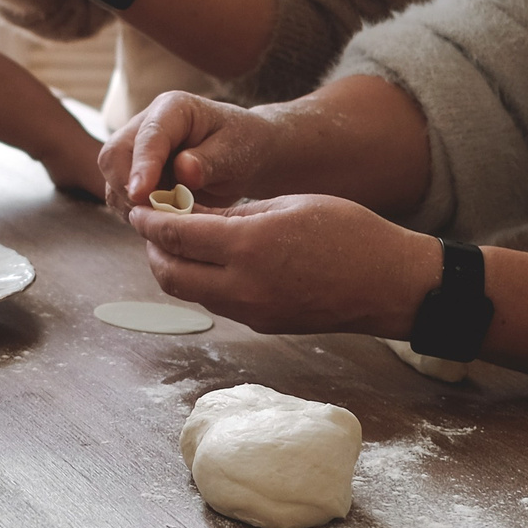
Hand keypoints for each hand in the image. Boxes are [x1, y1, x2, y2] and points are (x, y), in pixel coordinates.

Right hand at [100, 90, 281, 212]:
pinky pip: (120, 196)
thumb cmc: (245, 146)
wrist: (247, 155)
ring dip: (131, 204)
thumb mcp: (236, 151)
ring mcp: (137, 149)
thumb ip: (209, 161)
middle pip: (113, 155)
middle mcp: (146, 124)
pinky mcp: (136, 173)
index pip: (147, 137)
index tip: (140, 195)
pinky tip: (163, 220)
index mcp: (172, 108)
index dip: (142, 166)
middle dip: (126, 187)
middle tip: (155, 215)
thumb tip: (183, 171)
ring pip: (112, 178)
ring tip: (167, 218)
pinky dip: (136, 212)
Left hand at [126, 194, 440, 339]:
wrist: (389, 283)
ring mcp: (251, 310)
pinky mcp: (262, 323)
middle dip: (153, 249)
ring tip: (180, 241)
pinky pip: (216, 302)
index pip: (176, 236)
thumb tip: (191, 214)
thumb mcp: (287, 204)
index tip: (139, 209)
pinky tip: (212, 260)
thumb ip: (234, 213)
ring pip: (190, 291)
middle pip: (170, 274)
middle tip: (152, 226)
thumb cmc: (348, 231)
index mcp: (248, 246)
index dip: (150, 221)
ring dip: (174, 268)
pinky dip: (202, 281)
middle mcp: (242, 285)